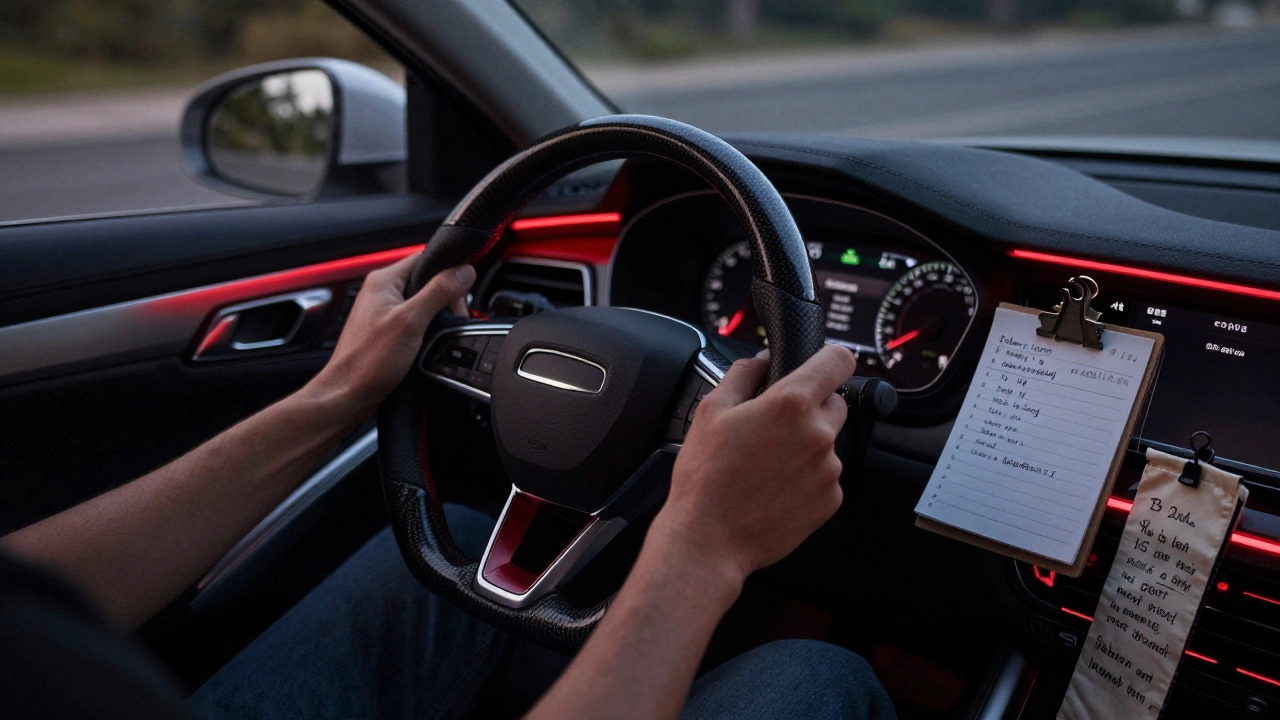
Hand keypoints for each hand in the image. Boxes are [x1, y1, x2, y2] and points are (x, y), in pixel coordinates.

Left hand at [310, 253, 475, 417]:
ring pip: (424, 304)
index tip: (463, 289)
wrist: (348, 395)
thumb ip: (439, 292)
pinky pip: (417, 321)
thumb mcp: (411, 322)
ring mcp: (384, 312)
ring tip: (435, 336)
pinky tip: (427, 345)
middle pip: (428, 281)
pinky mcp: (388, 331)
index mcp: (384, 281)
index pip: (426, 258)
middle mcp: (382, 292)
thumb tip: (464, 271)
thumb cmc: (368, 361)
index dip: (449, 271)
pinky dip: (428, 331)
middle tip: (451, 320)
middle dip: (446, 300)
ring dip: (437, 318)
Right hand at [655, 345, 855, 583]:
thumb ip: (744, 373)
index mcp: (791, 404)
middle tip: (774, 427)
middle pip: (836, 402)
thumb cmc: (705, 476)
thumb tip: (763, 359)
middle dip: (811, 407)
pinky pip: (826, 477)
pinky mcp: (831, 500)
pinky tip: (775, 488)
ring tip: (767, 466)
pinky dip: (807, 478)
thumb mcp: (712, 410)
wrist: (708, 539)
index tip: (820, 366)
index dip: (829, 358)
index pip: (839, 360)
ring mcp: (829, 470)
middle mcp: (819, 434)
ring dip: (806, 447)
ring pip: (828, 443)